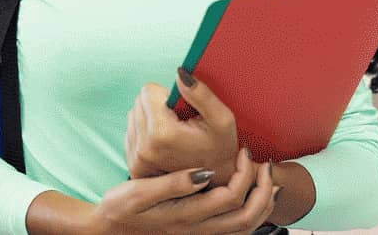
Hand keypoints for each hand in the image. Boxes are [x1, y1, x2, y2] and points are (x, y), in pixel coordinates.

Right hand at [89, 146, 277, 234]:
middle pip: (247, 216)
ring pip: (245, 227)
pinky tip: (249, 198)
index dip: (244, 174)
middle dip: (263, 191)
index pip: (230, 197)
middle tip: (266, 165)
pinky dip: (251, 215)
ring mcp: (199, 234)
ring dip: (262, 205)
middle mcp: (198, 229)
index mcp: (186, 215)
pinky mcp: (197, 233)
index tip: (243, 150)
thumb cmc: (120, 208)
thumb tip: (205, 172)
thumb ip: (172, 183)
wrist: (109, 231)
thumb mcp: (138, 192)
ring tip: (268, 182)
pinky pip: (234, 229)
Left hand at [125, 68, 239, 184]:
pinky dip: (145, 132)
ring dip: (151, 119)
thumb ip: (201, 94)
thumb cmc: (222, 148)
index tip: (182, 111)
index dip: (167, 96)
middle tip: (179, 124)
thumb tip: (180, 73)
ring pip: (134, 115)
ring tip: (173, 135)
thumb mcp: (222, 120)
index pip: (147, 91)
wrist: (218, 184)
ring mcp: (136, 160)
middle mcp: (143, 149)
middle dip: (158, 107)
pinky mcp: (133, 166)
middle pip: (139, 102)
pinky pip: (131, 132)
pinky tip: (164, 144)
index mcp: (161, 135)